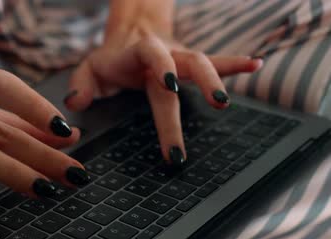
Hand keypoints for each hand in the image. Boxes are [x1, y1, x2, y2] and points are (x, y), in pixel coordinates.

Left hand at [65, 24, 261, 164]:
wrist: (130, 35)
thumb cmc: (109, 60)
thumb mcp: (88, 70)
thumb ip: (80, 86)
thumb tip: (75, 104)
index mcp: (137, 54)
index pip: (151, 54)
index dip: (162, 65)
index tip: (169, 86)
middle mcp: (164, 55)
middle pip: (186, 66)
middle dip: (200, 87)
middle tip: (215, 110)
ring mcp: (180, 59)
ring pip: (204, 63)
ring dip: (219, 78)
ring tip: (226, 100)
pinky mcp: (191, 65)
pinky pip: (216, 62)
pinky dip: (235, 64)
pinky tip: (256, 65)